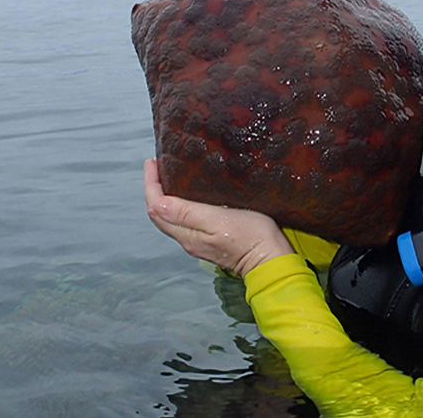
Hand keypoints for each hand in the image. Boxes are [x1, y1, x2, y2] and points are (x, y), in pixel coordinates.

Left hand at [144, 159, 293, 277]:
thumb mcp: (218, 220)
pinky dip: (179, 205)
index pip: (156, 207)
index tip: (152, 163)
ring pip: (171, 218)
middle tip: (157, 166)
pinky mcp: (210, 240)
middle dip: (155, 189)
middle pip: (160, 214)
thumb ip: (187, 213)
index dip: (151, 184)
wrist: (271, 259)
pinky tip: (188, 195)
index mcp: (187, 234)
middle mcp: (188, 239)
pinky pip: (184, 221)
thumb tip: (157, 203)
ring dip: (166, 197)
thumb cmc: (251, 237)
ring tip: (169, 177)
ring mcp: (199, 241)